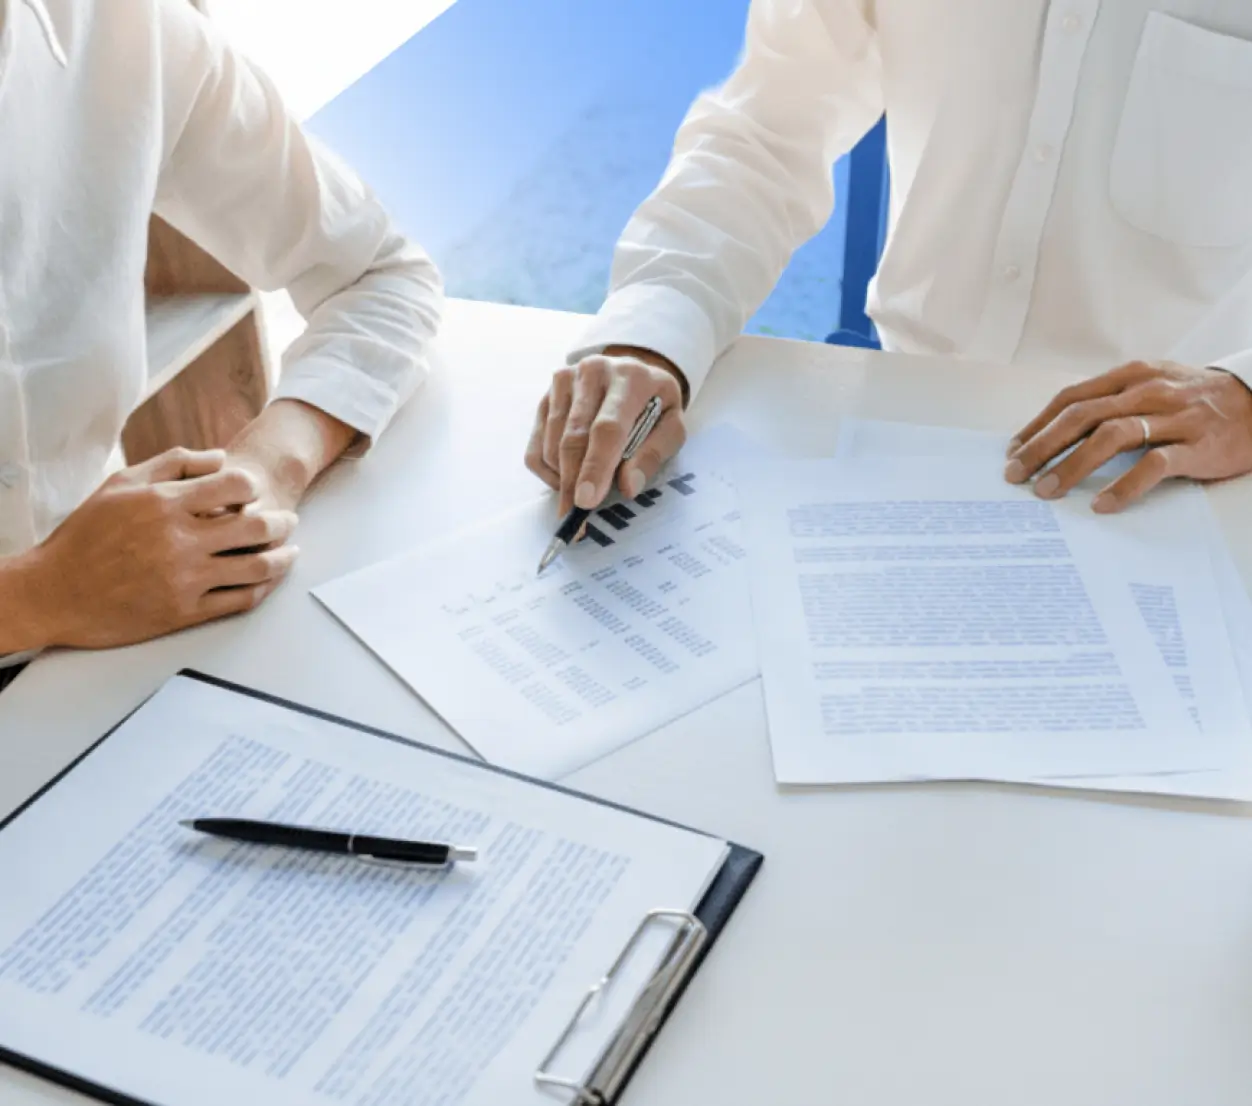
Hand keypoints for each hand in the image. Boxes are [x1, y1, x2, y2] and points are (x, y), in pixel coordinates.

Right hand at [29, 447, 299, 648]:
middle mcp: (180, 540)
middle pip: (256, 526)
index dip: (253, 487)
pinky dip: (263, 588)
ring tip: (290, 552)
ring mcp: (185, 578)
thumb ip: (173, 464)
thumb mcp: (120, 483)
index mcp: (165, 504)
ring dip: (283, 558)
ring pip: (256, 567)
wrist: (53, 592)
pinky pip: (239, 600)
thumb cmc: (86, 534)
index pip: (236, 486)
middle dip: (282, 522)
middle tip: (289, 521)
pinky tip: (268, 581)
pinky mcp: (184, 611)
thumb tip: (220, 458)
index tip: (255, 493)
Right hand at [525, 347, 686, 514]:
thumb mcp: (671, 426)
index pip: (607, 428)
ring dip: (564, 478)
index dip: (596, 467)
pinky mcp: (544, 398)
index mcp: (630, 377)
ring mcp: (563, 382)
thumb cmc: (654, 404)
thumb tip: (627, 486)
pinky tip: (570, 474)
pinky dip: (550, 472)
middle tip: (575, 515)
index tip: (586, 500)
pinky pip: (536, 448)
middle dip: (573, 481)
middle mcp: (592, 372)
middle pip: (573, 437)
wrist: (631, 373)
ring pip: (551, 445)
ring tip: (584, 489)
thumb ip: (654, 454)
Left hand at [1004, 360, 1251, 512]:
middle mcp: (1148, 391)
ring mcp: (1174, 417)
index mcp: (1131, 376)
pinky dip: (1124, 486)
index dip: (1038, 425)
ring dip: (1072, 466)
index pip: (1071, 398)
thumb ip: (1111, 403)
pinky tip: (1101, 505)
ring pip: (1111, 437)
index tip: (1013, 451)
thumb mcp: (1152, 387)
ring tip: (1047, 491)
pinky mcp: (1198, 445)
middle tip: (1015, 475)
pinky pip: (1154, 465)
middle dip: (1042, 446)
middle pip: (1081, 416)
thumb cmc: (1196, 399)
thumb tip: (1057, 433)